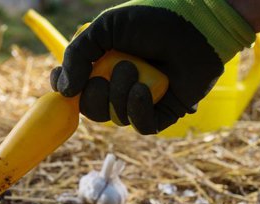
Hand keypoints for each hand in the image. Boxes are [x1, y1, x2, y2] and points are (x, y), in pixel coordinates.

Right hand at [50, 0, 255, 133]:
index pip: (74, 87)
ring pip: (115, 118)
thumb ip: (77, 54)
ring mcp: (140, 101)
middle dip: (94, 94)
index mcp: (102, 65)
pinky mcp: (162, 113)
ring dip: (120, 95)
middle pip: (90, 108)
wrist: (195, 25)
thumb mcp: (106, 28)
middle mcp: (118, 85)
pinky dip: (137, 110)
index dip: (65, 89)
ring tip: (136, 70)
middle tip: (107, 74)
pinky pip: (140, 126)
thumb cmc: (152, 21)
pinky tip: (142, 90)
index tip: (63, 84)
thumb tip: (64, 92)